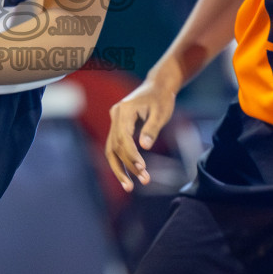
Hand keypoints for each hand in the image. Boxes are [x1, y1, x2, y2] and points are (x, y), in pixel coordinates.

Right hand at [105, 69, 179, 191]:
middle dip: (127, 165)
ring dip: (120, 168)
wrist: (157, 86)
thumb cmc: (161, 98)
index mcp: (124, 110)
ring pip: (111, 149)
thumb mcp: (161, 113)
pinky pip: (115, 147)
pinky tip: (128, 176)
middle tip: (144, 181)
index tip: (142, 168)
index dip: (131, 154)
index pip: (123, 137)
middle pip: (115, 146)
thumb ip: (152, 128)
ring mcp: (114, 121)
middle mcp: (115, 115)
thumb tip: (144, 147)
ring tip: (130, 187)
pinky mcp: (118, 127)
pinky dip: (121, 161)